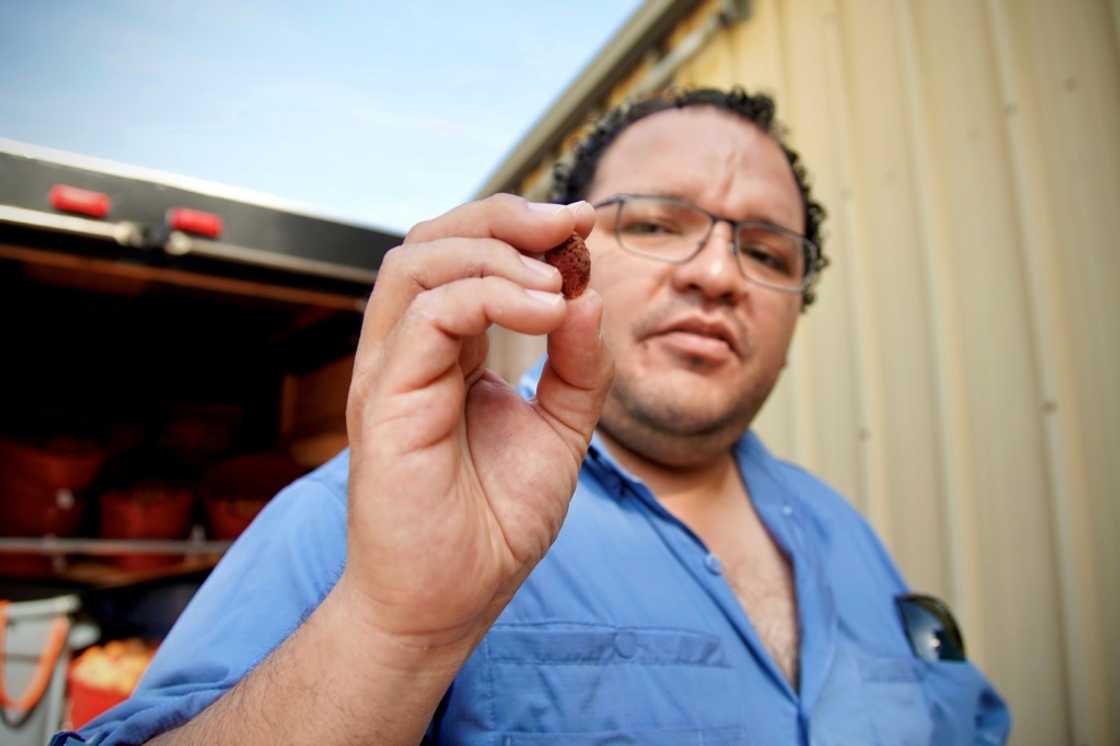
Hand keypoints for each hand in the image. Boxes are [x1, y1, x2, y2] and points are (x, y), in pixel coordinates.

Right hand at [339, 194, 611, 651]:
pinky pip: (428, 314)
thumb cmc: (491, 526)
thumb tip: (588, 295)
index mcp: (448, 352)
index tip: (585, 226)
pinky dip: (489, 296)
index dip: (522, 230)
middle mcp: (411, 350)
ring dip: (494, 249)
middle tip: (570, 224)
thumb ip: (578, 367)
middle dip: (506, 216)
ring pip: (417, 262)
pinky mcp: (385, 398)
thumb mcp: (560, 433)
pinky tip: (546, 312)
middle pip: (433, 240)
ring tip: (556, 276)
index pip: (466, 258)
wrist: (450, 602)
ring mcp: (391, 370)